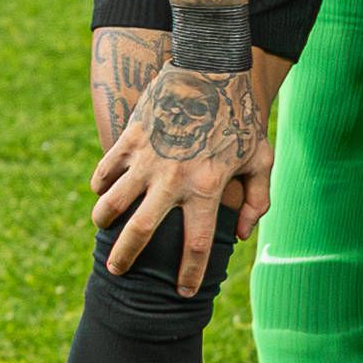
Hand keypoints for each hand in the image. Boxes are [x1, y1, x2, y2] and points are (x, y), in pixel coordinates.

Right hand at [94, 62, 270, 295]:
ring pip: (113, 203)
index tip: (183, 292)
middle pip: (141, 232)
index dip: (189, 274)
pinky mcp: (130, 139)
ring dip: (104, 220)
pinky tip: (103, 192)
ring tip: (104, 227)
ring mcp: (147, 160)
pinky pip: (105, 170)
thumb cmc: (240, 118)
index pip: (195, 245)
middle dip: (126, 257)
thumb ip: (257, 201)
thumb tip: (241, 236)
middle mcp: (172, 180)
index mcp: (206, 189)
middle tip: (118, 271)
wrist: (210, 70)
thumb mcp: (261, 159)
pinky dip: (100, 184)